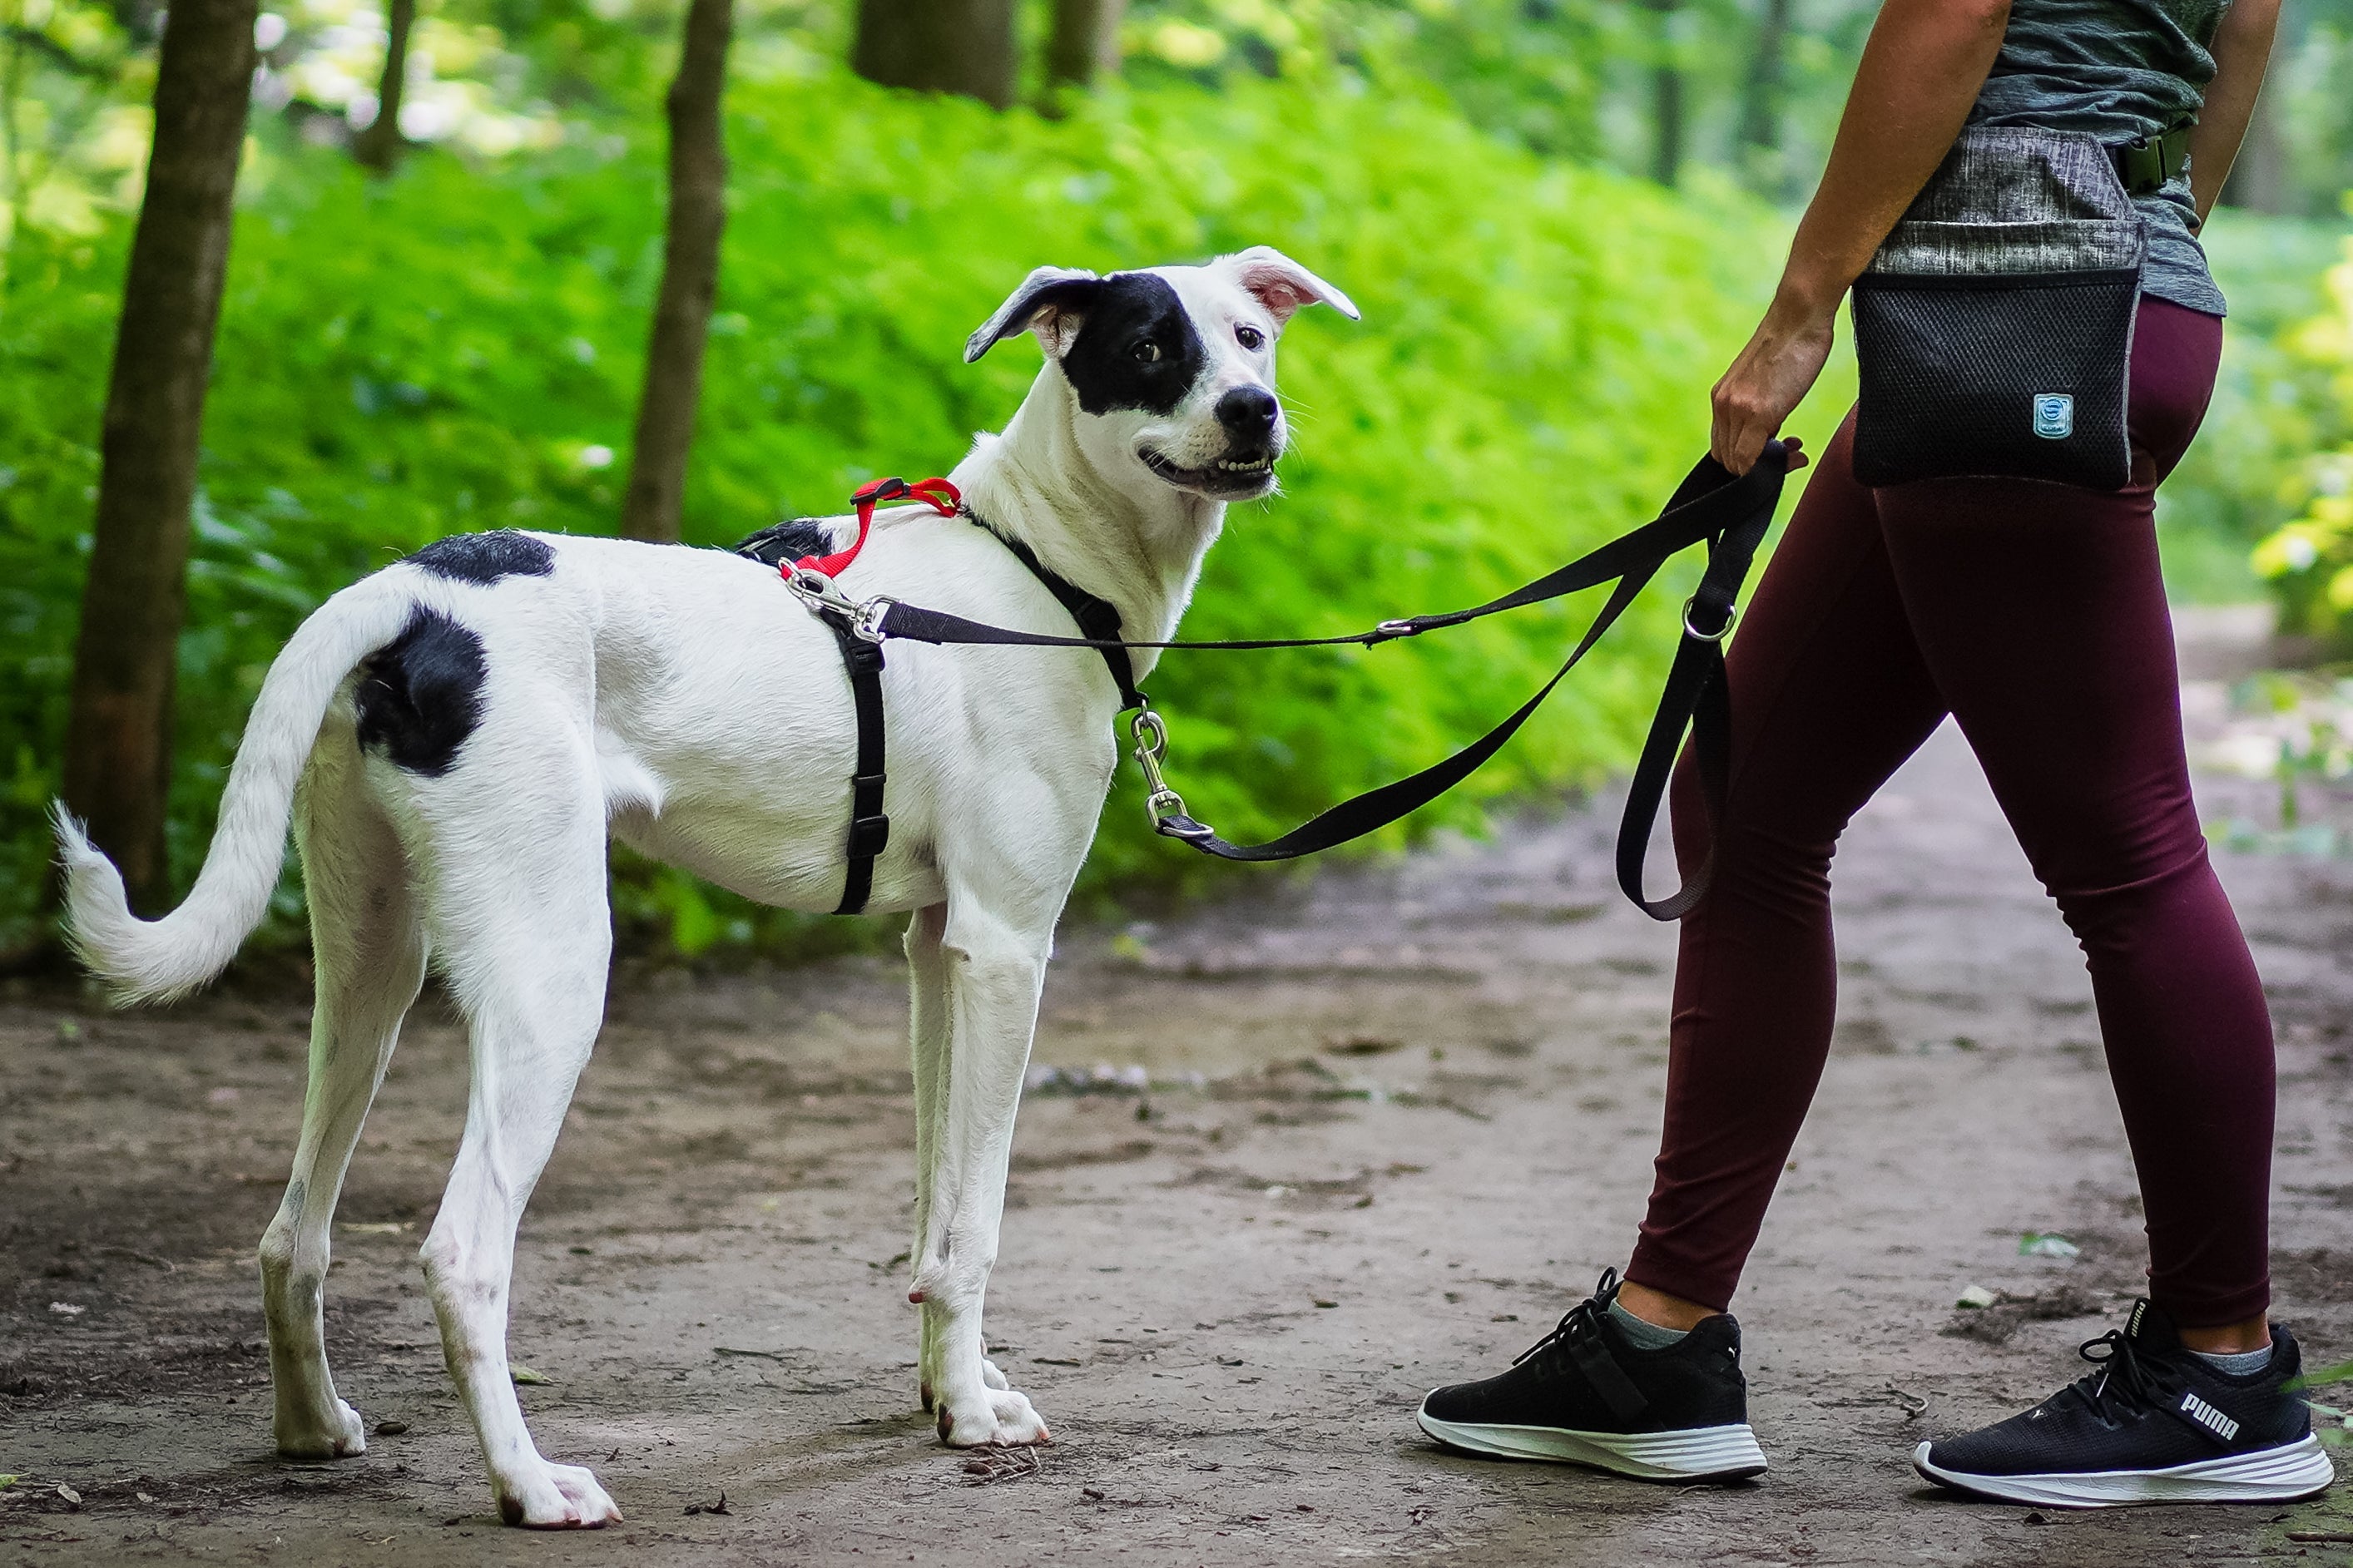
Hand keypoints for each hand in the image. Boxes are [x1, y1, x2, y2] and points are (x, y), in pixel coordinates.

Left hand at [1710, 300, 1835, 474]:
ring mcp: (1736, 409)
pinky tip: (1795, 451)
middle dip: (1756, 466)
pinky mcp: (1756, 412)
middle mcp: (1722, 405)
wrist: (1798, 318)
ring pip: (1737, 462)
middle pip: (1726, 458)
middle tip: (1789, 454)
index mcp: (1721, 398)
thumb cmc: (1790, 344)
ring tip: (1795, 451)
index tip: (1775, 451)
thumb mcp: (1763, 381)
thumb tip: (1768, 437)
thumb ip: (1757, 408)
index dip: (1746, 458)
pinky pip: (1750, 459)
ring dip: (1767, 465)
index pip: (1723, 446)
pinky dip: (1771, 465)